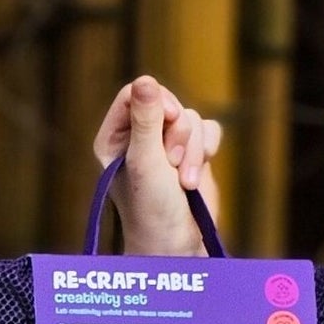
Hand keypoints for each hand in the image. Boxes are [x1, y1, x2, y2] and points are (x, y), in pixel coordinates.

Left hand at [96, 76, 222, 257]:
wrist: (175, 244)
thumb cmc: (151, 209)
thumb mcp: (146, 161)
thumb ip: (147, 120)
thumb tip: (145, 79)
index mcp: (113, 139)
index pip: (134, 94)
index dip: (157, 101)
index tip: (168, 119)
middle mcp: (138, 139)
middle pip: (168, 103)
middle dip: (178, 132)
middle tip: (170, 163)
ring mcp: (166, 145)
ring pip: (191, 118)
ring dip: (193, 149)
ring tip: (183, 181)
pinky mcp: (192, 153)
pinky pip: (209, 129)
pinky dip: (208, 152)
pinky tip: (195, 181)